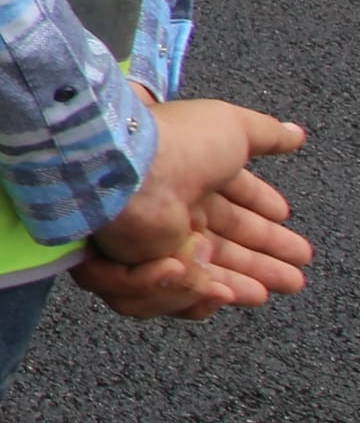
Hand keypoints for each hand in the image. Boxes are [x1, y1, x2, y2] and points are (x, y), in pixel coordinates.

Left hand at [75, 97, 311, 318]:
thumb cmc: (178, 145)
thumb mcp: (232, 128)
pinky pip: (157, 294)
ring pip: (192, 278)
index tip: (294, 241)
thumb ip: (267, 133)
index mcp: (194, 182)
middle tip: (293, 279)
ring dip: (229, 287)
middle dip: (262, 267)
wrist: (131, 171)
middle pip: (221, 250)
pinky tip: (208, 285)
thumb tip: (294, 134)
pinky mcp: (127, 267)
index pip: (235, 209)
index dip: (265, 224)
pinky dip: (184, 292)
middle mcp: (171, 212)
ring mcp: (149, 241)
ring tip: (259, 292)